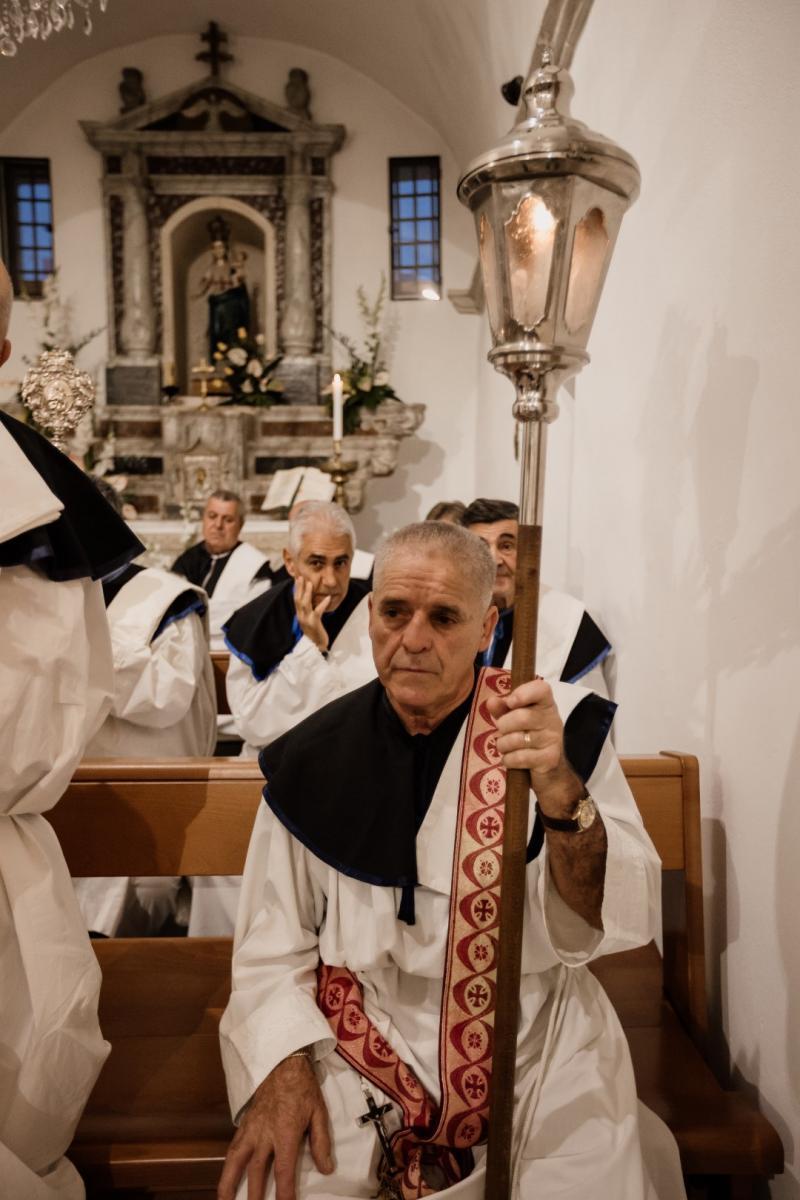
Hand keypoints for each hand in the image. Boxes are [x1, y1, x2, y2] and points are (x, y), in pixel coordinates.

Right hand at [217, 1054, 332, 1199]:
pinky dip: (227, 1165)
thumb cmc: (304, 1088)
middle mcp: (265, 1133)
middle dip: (254, 1196)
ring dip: (228, 1183)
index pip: (283, 1170)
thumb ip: (321, 1142)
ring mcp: (251, 1128)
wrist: (284, 1063)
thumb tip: (326, 1169)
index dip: (284, 1193)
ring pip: (236, 1160)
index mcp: (286, 1132)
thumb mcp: (319, 1113)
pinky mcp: (244, 1123)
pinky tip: (226, 1176)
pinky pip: (233, 1147)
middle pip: (256, 1171)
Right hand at [293, 578, 330, 652]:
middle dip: (299, 588)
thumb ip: (308, 609)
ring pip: (305, 604)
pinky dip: (323, 604)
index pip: (296, 599)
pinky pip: (318, 612)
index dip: (296, 588)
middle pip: (298, 599)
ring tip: (310, 584)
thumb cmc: (314, 631)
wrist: (316, 646)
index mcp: (299, 614)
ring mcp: (306, 620)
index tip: (297, 578)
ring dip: (308, 593)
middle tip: (301, 577)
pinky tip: (328, 598)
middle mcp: (301, 616)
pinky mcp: (314, 623)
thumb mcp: (309, 619)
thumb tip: (310, 599)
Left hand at [486, 678, 583, 817]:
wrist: (551, 772)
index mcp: (546, 704)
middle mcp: (552, 719)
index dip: (524, 693)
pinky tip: (512, 760)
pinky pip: (519, 757)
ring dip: (503, 745)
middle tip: (503, 731)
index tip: (510, 702)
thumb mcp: (516, 721)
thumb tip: (491, 701)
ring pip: (517, 739)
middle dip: (504, 726)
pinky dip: (509, 760)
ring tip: (507, 747)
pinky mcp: (549, 759)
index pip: (541, 689)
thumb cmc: (531, 740)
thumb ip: (503, 710)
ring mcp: (553, 739)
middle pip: (522, 717)